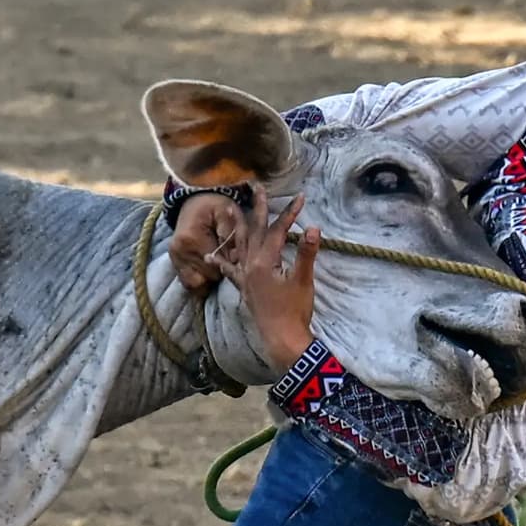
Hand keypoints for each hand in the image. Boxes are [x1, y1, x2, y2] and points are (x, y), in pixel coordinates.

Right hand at [168, 193, 246, 294]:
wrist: (196, 200)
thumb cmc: (215, 206)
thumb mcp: (228, 212)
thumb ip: (232, 233)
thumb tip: (233, 258)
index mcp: (192, 239)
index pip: (215, 267)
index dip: (228, 265)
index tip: (233, 257)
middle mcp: (179, 251)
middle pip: (206, 277)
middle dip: (219, 271)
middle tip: (227, 259)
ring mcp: (174, 257)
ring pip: (196, 283)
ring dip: (209, 277)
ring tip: (217, 263)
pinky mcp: (173, 261)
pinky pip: (187, 281)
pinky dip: (199, 278)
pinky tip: (207, 268)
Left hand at [207, 187, 320, 371]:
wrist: (281, 338)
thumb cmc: (294, 310)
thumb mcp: (303, 281)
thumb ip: (306, 254)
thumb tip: (314, 228)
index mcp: (264, 262)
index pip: (277, 231)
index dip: (289, 214)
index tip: (300, 198)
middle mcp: (250, 266)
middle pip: (253, 231)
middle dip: (256, 208)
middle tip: (255, 187)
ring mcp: (245, 277)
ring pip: (238, 245)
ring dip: (235, 225)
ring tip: (228, 207)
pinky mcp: (244, 288)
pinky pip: (230, 270)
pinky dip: (222, 261)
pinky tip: (211, 256)